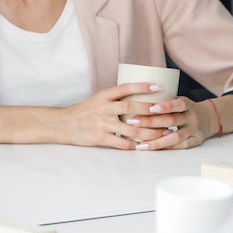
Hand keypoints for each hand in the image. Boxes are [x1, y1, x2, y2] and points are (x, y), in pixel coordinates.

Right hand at [58, 83, 193, 149]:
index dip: (142, 86)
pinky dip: (135, 145)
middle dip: (152, 111)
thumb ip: (116, 98)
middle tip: (168, 113)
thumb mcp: (99, 99)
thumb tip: (141, 96)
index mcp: (104, 96)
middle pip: (132, 108)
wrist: (64, 124)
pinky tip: (146, 146)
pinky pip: (122, 143)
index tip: (159, 87)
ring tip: (163, 133)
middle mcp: (103, 108)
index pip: (125, 88)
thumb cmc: (85, 111)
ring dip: (150, 132)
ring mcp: (102, 124)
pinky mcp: (100, 138)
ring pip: (131, 128)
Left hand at [121, 98, 214, 150]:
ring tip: (140, 144)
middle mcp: (192, 117)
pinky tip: (152, 148)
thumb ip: (164, 100)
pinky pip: (180, 146)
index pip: (178, 104)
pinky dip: (166, 147)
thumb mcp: (179, 100)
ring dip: (156, 141)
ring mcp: (195, 130)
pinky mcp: (196, 141)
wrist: (210, 118)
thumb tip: (134, 97)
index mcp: (187, 104)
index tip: (151, 107)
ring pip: (175, 137)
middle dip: (150, 122)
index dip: (165, 106)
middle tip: (132, 121)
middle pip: (172, 120)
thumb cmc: (186, 109)